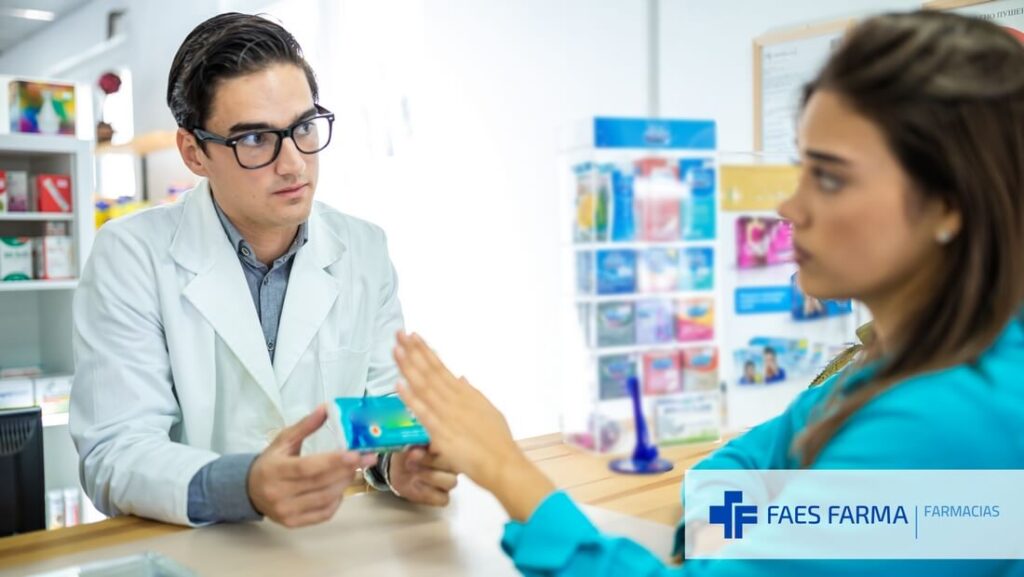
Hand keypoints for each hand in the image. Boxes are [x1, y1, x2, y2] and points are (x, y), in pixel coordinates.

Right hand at [248, 404, 377, 527]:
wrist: (249, 491)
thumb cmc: (270, 462)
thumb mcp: (283, 441)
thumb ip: (305, 425)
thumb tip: (326, 408)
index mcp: (275, 470)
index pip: (307, 467)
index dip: (333, 461)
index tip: (355, 453)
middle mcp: (279, 493)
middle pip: (320, 483)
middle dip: (347, 469)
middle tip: (364, 458)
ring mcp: (286, 511)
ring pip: (325, 499)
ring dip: (344, 483)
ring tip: (353, 469)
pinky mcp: (293, 523)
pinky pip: (323, 514)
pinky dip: (336, 500)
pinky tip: (339, 487)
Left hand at [393, 332, 554, 520]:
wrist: (503, 463)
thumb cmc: (497, 441)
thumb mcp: (487, 410)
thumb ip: (471, 393)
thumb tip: (461, 378)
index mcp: (465, 393)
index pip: (440, 367)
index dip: (425, 351)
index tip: (413, 337)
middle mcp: (456, 400)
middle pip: (430, 371)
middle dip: (413, 351)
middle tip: (399, 333)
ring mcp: (448, 415)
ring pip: (425, 386)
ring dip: (409, 367)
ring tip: (396, 350)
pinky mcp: (442, 433)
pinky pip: (423, 413)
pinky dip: (411, 398)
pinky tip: (399, 385)